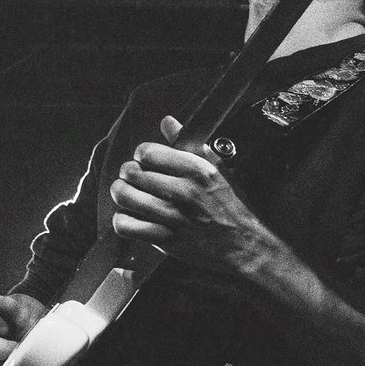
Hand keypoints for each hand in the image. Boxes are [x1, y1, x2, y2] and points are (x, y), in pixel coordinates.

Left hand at [109, 115, 273, 271]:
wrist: (243, 243)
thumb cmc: (230, 205)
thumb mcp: (217, 168)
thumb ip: (190, 144)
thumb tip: (168, 122)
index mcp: (197, 170)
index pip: (148, 152)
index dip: (142, 155)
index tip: (146, 161)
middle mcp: (184, 191)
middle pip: (132, 173)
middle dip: (128, 174)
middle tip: (133, 179)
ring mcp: (174, 216)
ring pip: (125, 197)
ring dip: (122, 194)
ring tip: (128, 195)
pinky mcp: (165, 239)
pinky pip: (126, 225)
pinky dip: (122, 221)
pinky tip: (132, 217)